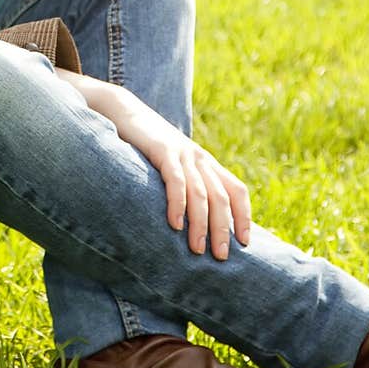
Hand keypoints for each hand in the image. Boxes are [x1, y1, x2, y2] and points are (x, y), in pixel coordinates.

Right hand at [56, 70, 251, 260]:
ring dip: (201, 223)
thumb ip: (185, 184)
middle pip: (221, 197)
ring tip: (197, 249)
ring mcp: (182, 153)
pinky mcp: (162, 150)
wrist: (123, 110)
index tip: (245, 243)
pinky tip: (175, 224)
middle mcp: (199, 158)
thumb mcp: (172, 164)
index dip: (243, 216)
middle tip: (220, 257)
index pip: (236, 190)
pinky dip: (178, 203)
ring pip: (201, 192)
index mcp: (206, 163)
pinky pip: (175, 180)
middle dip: (223, 228)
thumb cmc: (145, 144)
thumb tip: (191, 220)